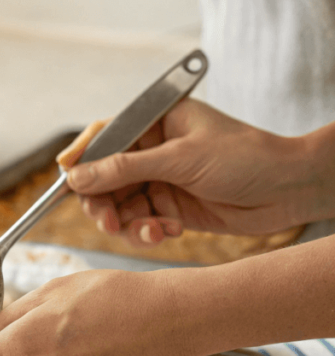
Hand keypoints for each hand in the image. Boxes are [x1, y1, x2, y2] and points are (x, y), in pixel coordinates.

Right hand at [57, 98, 324, 247]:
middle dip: (102, 202)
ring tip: (147, 232)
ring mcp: (159, 180)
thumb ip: (125, 168)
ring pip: (118, 206)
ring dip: (125, 224)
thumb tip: (76, 177)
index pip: (104, 136)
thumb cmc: (246, 157)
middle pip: (103, 178)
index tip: (65, 179)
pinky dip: (145, 232)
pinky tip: (165, 232)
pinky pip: (138, 223)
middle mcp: (152, 151)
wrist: (289, 189)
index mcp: (155, 122)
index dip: (81, 157)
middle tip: (106, 222)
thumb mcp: (180, 159)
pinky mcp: (168, 208)